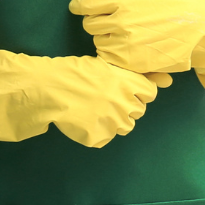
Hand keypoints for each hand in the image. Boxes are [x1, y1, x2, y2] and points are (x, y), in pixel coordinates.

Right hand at [0, 50, 171, 147]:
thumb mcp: (99, 66)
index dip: (141, 90)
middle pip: (137, 110)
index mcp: (124, 81)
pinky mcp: (98, 137)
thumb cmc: (69, 71)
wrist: (43, 89)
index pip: (150, 91)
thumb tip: (162, 79)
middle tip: (103, 99)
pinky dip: (95, 132)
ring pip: (124, 126)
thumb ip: (125, 73)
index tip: (130, 89)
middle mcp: (123, 102)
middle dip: (124, 105)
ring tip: (91, 109)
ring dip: (112, 120)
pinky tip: (81, 120)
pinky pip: (103, 138)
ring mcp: (111, 122)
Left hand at [69, 0, 204, 97]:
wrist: (200, 30)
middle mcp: (119, 21)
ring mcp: (123, 43)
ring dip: (106, 40)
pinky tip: (128, 50)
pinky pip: (109, 58)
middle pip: (90, 24)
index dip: (79, 5)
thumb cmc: (176, 9)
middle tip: (109, 24)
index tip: (76, 7)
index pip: (87, 4)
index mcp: (123, 1)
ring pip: (99, 42)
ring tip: (124, 38)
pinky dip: (114, 55)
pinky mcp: (130, 62)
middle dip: (97, 23)